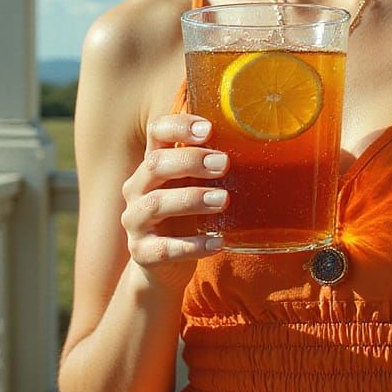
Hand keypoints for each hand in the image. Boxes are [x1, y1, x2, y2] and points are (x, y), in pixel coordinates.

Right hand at [120, 113, 228, 289]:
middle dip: (190, 161)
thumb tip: (255, 144)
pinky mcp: (143, 252)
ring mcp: (136, 221)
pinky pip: (165, 248)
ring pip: (156, 204)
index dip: (178, 127)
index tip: (208, 129)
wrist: (163, 265)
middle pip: (155, 165)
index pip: (157, 133)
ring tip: (223, 199)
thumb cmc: (186, 214)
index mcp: (153, 164)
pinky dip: (193, 245)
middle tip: (224, 164)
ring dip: (192, 199)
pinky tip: (218, 242)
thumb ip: (210, 166)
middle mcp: (138, 188)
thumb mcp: (194, 185)